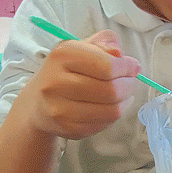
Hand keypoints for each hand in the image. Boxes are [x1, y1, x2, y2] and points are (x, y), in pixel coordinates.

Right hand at [19, 29, 140, 139]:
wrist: (37, 101)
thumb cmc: (66, 69)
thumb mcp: (82, 47)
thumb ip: (104, 43)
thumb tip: (121, 55)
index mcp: (63, 55)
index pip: (107, 65)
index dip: (127, 67)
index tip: (134, 67)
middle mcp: (56, 82)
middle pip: (110, 90)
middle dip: (129, 85)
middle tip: (132, 81)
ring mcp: (59, 109)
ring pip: (110, 111)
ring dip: (125, 102)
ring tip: (125, 94)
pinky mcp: (66, 128)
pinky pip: (103, 124)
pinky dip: (114, 115)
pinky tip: (112, 106)